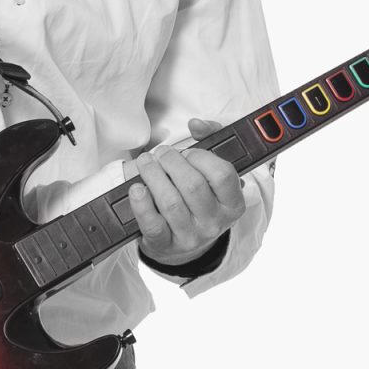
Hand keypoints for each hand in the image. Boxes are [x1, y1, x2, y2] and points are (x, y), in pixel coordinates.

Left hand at [125, 118, 244, 266]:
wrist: (183, 243)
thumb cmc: (198, 200)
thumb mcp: (212, 173)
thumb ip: (210, 140)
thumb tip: (197, 124)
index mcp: (232, 203)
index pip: (223, 175)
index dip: (201, 157)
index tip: (188, 153)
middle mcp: (214, 222)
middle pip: (193, 186)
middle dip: (172, 162)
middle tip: (161, 154)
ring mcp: (190, 236)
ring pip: (171, 202)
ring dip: (153, 176)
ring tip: (146, 163)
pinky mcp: (165, 244)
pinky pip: (152, 224)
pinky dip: (141, 203)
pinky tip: (136, 188)